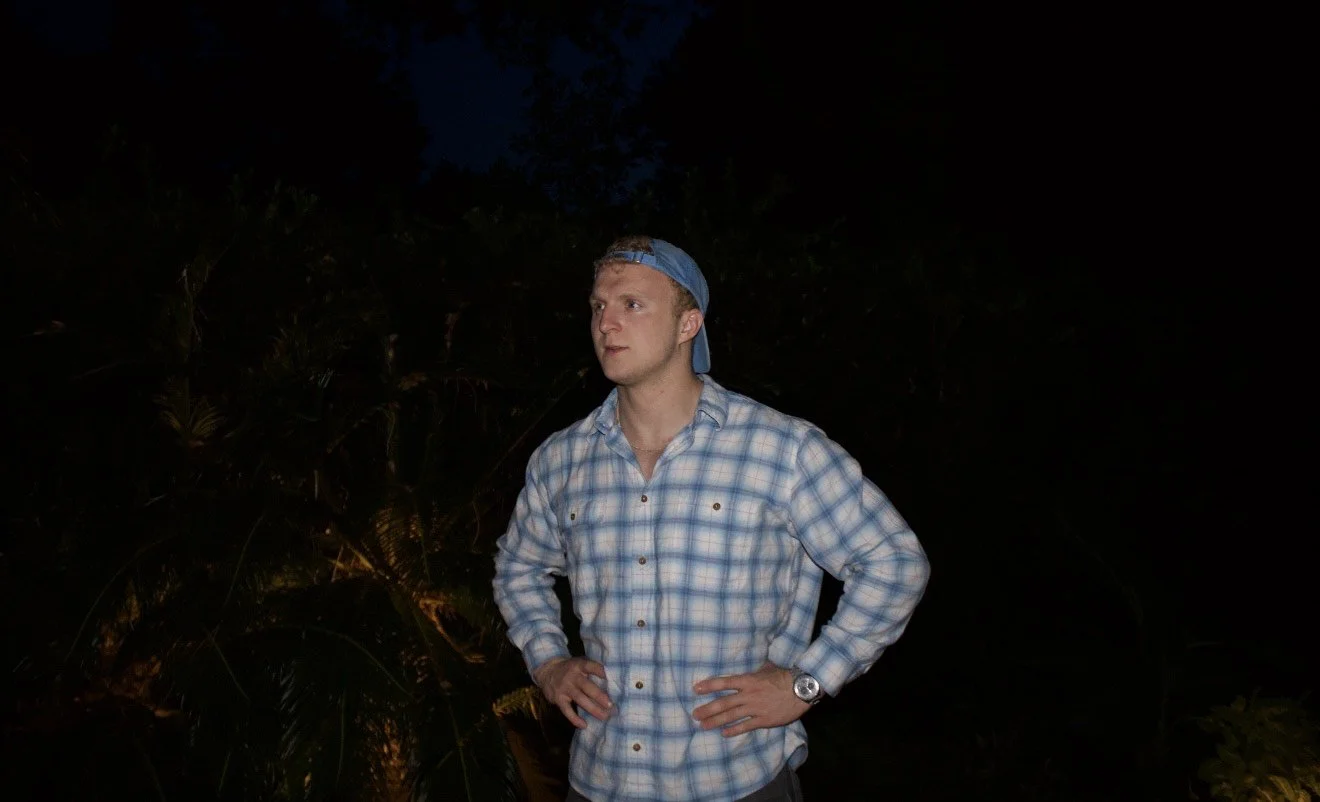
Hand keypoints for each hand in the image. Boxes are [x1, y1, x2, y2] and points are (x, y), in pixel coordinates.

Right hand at [534, 656, 612, 728]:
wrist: (547, 671)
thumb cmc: (571, 669)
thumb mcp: (580, 664)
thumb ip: (592, 671)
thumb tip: (613, 682)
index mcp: (579, 665)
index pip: (591, 667)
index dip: (601, 672)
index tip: (614, 679)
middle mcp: (572, 676)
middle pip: (587, 686)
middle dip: (599, 696)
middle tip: (611, 705)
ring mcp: (564, 688)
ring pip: (580, 699)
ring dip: (592, 709)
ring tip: (604, 717)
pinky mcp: (558, 699)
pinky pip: (566, 710)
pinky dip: (575, 719)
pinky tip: (584, 725)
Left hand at [692, 662, 810, 736]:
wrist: (801, 689)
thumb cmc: (784, 676)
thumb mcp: (767, 668)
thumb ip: (756, 670)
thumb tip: (754, 665)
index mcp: (748, 680)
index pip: (724, 683)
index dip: (709, 686)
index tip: (696, 689)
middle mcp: (748, 694)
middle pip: (723, 702)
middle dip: (707, 709)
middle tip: (694, 714)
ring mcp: (755, 708)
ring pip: (731, 716)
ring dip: (715, 721)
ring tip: (703, 725)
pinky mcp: (763, 720)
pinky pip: (746, 726)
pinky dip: (734, 730)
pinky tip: (724, 733)